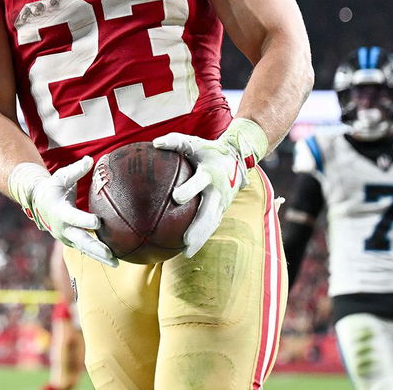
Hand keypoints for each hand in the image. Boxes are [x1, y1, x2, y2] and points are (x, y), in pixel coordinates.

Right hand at [7, 158, 115, 267]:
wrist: (39, 203)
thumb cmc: (54, 187)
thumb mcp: (62, 177)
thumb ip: (76, 171)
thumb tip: (90, 160)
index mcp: (60, 211)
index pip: (73, 217)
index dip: (84, 220)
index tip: (97, 222)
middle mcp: (63, 228)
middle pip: (80, 240)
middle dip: (95, 248)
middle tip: (110, 254)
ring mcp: (67, 237)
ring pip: (85, 249)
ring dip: (100, 257)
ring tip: (117, 263)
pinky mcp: (72, 242)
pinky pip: (86, 250)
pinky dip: (98, 256)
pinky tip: (113, 261)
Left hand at [153, 117, 268, 257]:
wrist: (237, 158)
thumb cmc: (208, 150)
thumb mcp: (193, 142)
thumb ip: (174, 141)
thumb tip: (155, 143)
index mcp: (210, 173)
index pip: (200, 182)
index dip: (190, 189)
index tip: (176, 197)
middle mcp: (218, 190)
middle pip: (209, 211)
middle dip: (199, 226)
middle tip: (186, 239)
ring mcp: (222, 202)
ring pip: (212, 223)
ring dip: (201, 238)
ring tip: (187, 252)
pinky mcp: (222, 210)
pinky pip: (212, 225)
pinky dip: (202, 237)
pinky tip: (188, 250)